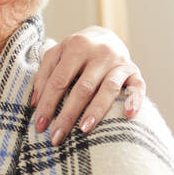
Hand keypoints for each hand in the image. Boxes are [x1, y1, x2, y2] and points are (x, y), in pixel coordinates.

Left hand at [30, 25, 145, 143]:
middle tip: (57, 137)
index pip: (59, 81)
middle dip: (68, 115)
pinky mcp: (134, 71)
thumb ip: (44, 76)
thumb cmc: (75, 53)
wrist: (106, 37)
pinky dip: (134, 100)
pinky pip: (138, 87)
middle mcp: (99, 53)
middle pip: (82, 88)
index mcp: (76, 46)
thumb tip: (35, 104)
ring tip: (84, 130)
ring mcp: (119, 62)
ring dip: (96, 110)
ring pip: (108, 88)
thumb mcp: (56, 56)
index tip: (40, 126)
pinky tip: (128, 115)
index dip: (48, 104)